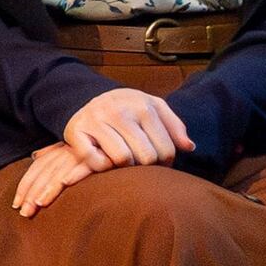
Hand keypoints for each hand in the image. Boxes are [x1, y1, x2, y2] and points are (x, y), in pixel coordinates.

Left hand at [11, 141, 97, 215]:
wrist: (127, 138)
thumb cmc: (102, 151)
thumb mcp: (77, 152)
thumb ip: (56, 154)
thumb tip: (35, 155)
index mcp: (62, 149)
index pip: (38, 167)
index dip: (25, 185)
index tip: (17, 204)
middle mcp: (71, 150)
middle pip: (45, 171)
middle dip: (32, 192)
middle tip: (25, 212)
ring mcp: (86, 153)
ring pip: (62, 170)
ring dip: (49, 187)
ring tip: (39, 203)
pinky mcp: (103, 157)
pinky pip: (86, 165)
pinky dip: (75, 173)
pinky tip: (65, 183)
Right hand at [61, 85, 193, 171]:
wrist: (90, 98)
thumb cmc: (129, 109)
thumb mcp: (154, 109)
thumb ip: (174, 127)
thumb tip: (189, 147)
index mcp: (143, 106)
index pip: (166, 150)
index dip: (165, 163)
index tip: (158, 161)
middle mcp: (119, 110)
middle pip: (146, 157)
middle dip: (146, 166)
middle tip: (140, 163)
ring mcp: (96, 119)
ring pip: (122, 159)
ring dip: (125, 167)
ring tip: (124, 161)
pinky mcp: (76, 131)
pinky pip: (96, 161)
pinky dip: (102, 167)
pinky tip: (105, 160)